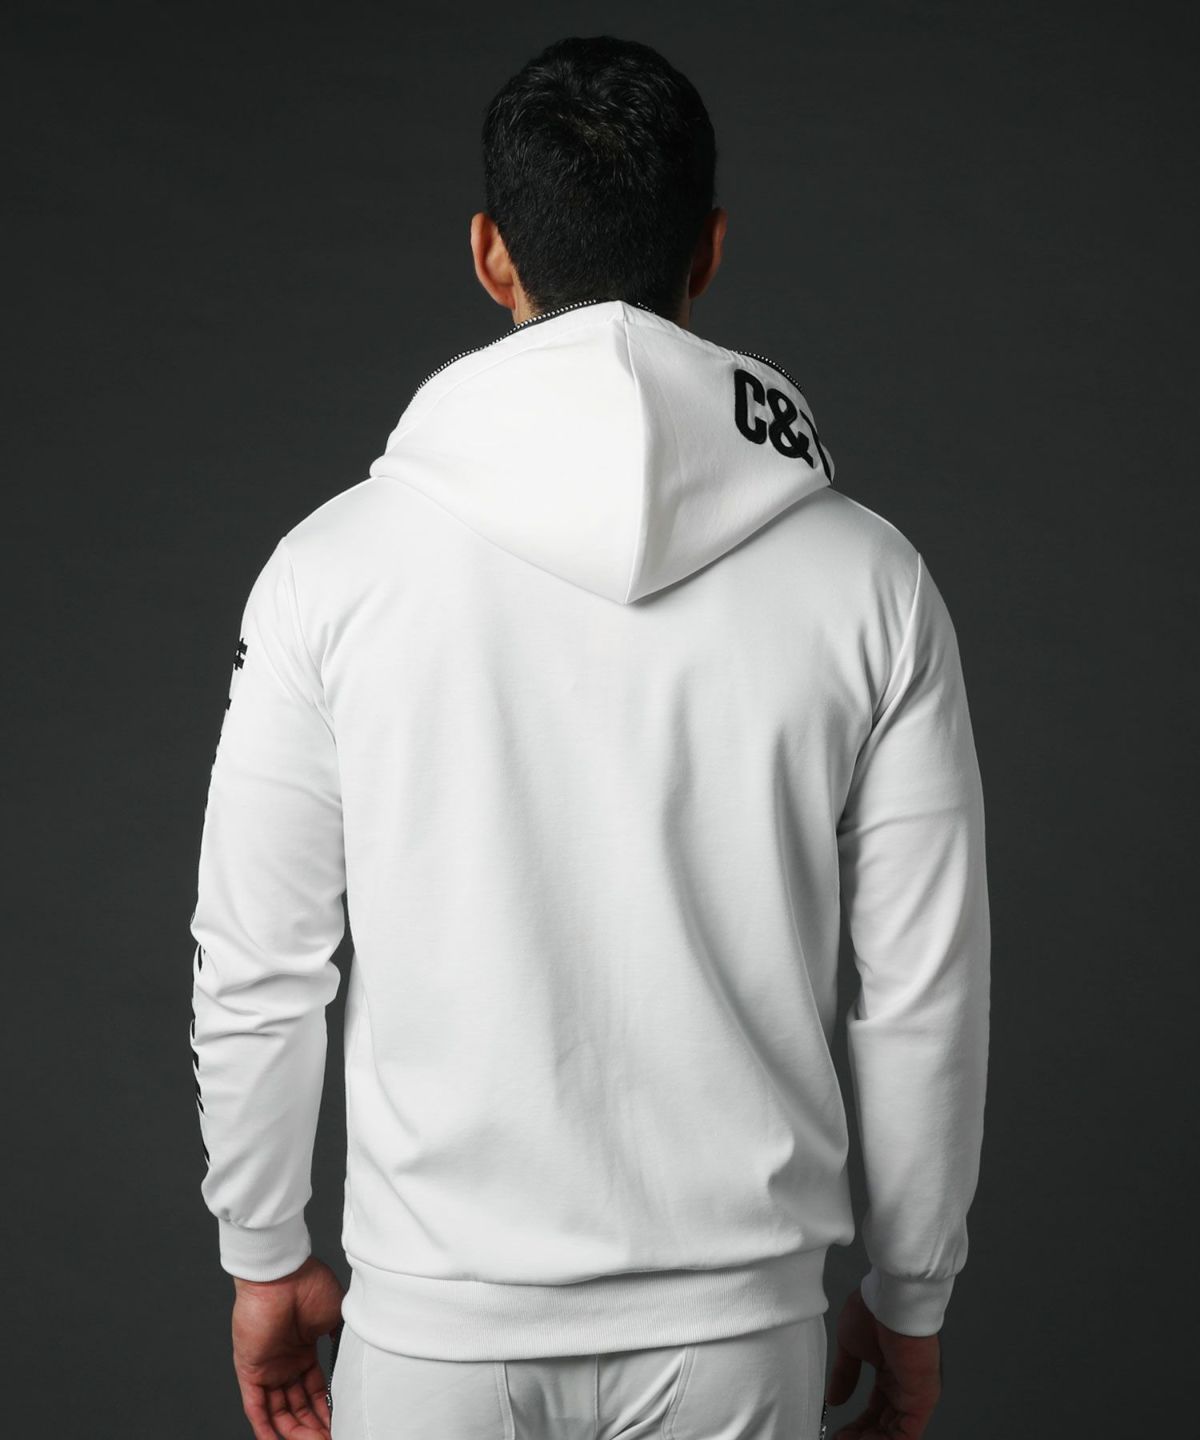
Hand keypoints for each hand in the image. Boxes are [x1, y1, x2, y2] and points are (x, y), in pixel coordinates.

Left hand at [230, 1254, 345, 1439]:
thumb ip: (343, 1339)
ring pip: (280, 1412)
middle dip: (314, 1427)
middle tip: (331, 1438)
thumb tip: (355, 1357)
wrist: (283, 1274)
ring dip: (296, 1432)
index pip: (314, 1391)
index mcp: (304, 1351)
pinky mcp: (250, 1371)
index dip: (326, 1410)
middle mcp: (285, 1363)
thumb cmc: (310, 1286)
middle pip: (298, 1406)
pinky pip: (255, 1407)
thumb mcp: (337, 1315)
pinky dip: (265, 1428)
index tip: (341, 1425)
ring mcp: (267, 1368)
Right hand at [824, 1284, 942, 1438]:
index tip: (838, 1434)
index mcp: (889, 1372)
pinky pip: (908, 1433)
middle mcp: (904, 1386)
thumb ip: (845, 1374)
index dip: (858, 1425)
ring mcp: (914, 1393)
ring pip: (896, 1432)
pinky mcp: (922, 1398)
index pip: (876, 1409)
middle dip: (863, 1436)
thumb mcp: (850, 1345)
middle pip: (885, 1424)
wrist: (890, 1298)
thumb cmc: (873, 1310)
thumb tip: (834, 1398)